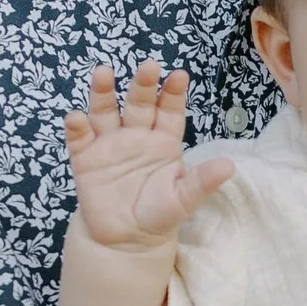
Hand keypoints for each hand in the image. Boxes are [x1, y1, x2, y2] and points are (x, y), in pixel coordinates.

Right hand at [65, 59, 235, 248]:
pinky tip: (76, 118)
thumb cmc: (159, 214)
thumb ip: (202, 181)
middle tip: (149, 66)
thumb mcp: (183, 200)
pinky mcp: (86, 158)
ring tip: (103, 72)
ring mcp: (110, 144)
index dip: (174, 94)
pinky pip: (80, 138)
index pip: (170, 112)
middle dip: (143, 85)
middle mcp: (136, 135)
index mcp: (164, 141)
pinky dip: (76, 127)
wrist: (126, 240)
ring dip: (103, 92)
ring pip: (105, 112)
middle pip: (139, 104)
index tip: (180, 76)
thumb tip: (230, 166)